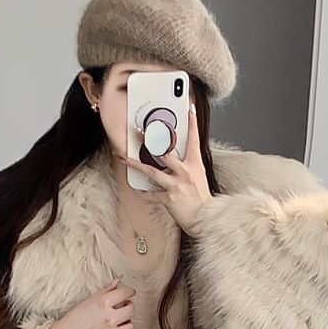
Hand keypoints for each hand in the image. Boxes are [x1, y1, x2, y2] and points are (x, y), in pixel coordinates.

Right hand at [49, 279, 135, 328]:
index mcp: (103, 303)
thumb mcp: (89, 301)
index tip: (130, 292)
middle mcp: (108, 318)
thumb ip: (106, 291)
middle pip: (130, 310)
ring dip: (127, 324)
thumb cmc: (74, 319)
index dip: (130, 291)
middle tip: (123, 308)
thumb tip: (118, 282)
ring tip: (121, 323)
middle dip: (128, 307)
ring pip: (131, 327)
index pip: (125, 293)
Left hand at [126, 101, 210, 233]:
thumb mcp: (198, 176)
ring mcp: (176, 185)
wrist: (204, 218)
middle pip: (165, 152)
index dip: (192, 124)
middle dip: (150, 141)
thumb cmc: (200, 198)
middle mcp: (185, 172)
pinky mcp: (168, 199)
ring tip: (124, 157)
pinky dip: (143, 192)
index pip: (194, 140)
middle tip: (139, 131)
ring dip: (135, 164)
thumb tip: (171, 155)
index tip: (189, 110)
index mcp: (195, 165)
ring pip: (151, 171)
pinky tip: (136, 189)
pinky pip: (151, 194)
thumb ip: (187, 164)